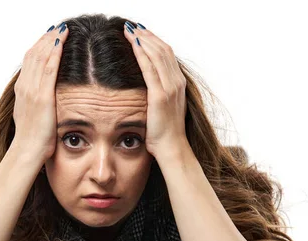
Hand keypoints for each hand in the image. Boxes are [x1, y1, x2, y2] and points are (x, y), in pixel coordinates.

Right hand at [12, 22, 68, 162]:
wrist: (28, 151)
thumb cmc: (32, 139)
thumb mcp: (32, 116)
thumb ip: (37, 103)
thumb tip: (45, 99)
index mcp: (22, 90)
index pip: (30, 61)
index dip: (39, 46)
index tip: (49, 37)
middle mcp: (25, 86)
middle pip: (34, 54)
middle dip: (46, 39)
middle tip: (58, 27)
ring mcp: (33, 90)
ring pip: (41, 56)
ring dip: (51, 40)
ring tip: (62, 29)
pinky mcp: (43, 96)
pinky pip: (49, 68)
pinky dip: (55, 52)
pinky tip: (62, 41)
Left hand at [123, 21, 191, 159]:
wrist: (171, 148)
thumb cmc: (164, 132)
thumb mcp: (162, 108)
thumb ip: (157, 93)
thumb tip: (146, 86)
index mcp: (178, 84)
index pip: (166, 54)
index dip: (154, 41)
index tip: (141, 32)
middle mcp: (176, 82)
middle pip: (162, 49)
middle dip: (147, 35)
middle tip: (132, 26)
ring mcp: (170, 88)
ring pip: (157, 54)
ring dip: (142, 40)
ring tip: (129, 30)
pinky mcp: (160, 96)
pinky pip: (149, 68)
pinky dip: (141, 53)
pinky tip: (132, 44)